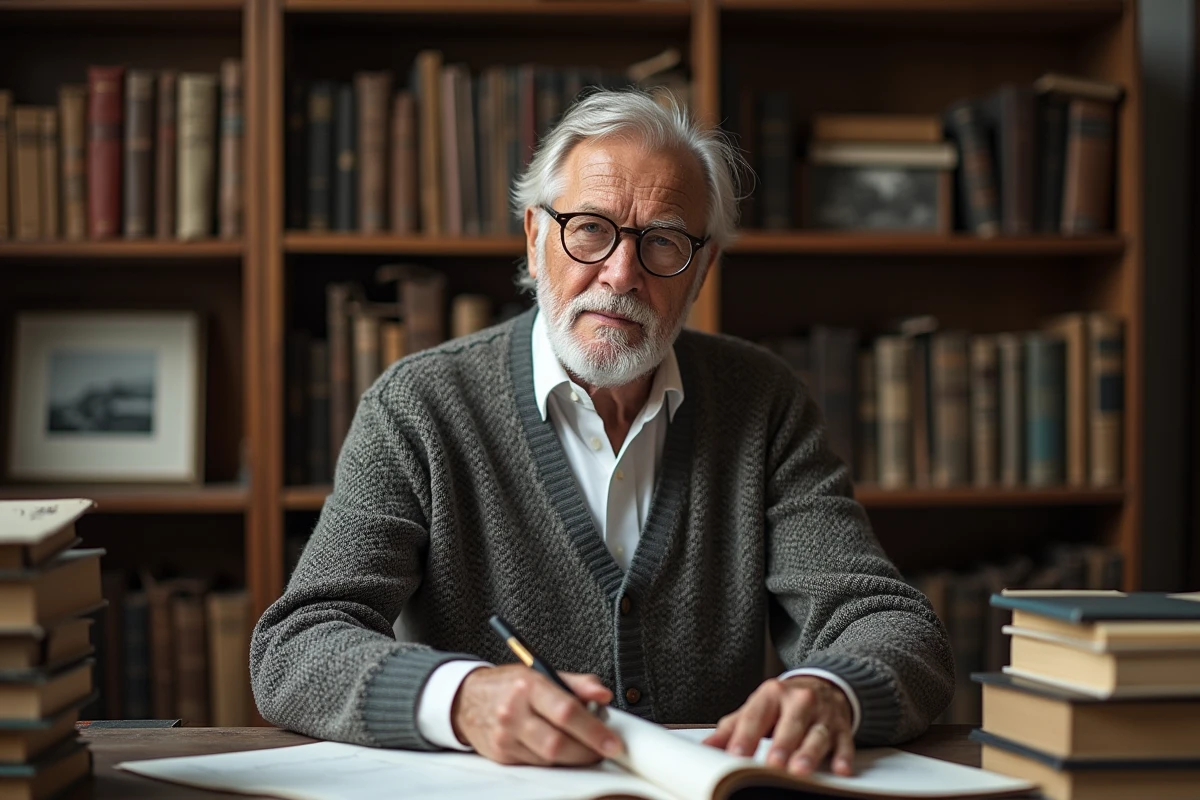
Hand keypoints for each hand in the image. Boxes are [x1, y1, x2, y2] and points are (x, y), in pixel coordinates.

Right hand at [450, 664, 624, 765]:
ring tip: (587, 749)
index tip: (612, 741)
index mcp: (529, 686)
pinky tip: (563, 752)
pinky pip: (537, 765)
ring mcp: (505, 737)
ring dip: (575, 758)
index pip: (566, 711)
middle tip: (604, 750)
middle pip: (558, 743)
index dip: (593, 730)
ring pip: (549, 759)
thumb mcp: (541, 672)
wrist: (466, 700)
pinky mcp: (502, 756)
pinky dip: (556, 762)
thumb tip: (603, 694)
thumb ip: (577, 683)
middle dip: (588, 751)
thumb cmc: (508, 685)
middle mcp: (514, 712)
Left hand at [702, 675, 854, 776]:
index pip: (756, 716)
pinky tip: (840, 769)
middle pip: (789, 724)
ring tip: (800, 770)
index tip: (735, 754)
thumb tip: (706, 748)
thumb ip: (733, 728)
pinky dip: (843, 756)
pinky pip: (844, 741)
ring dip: (809, 753)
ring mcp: (823, 713)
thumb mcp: (757, 708)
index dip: (745, 736)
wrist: (824, 685)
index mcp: (771, 694)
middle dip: (781, 744)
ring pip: (816, 734)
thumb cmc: (784, 703)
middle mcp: (799, 700)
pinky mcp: (842, 726)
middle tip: (773, 764)